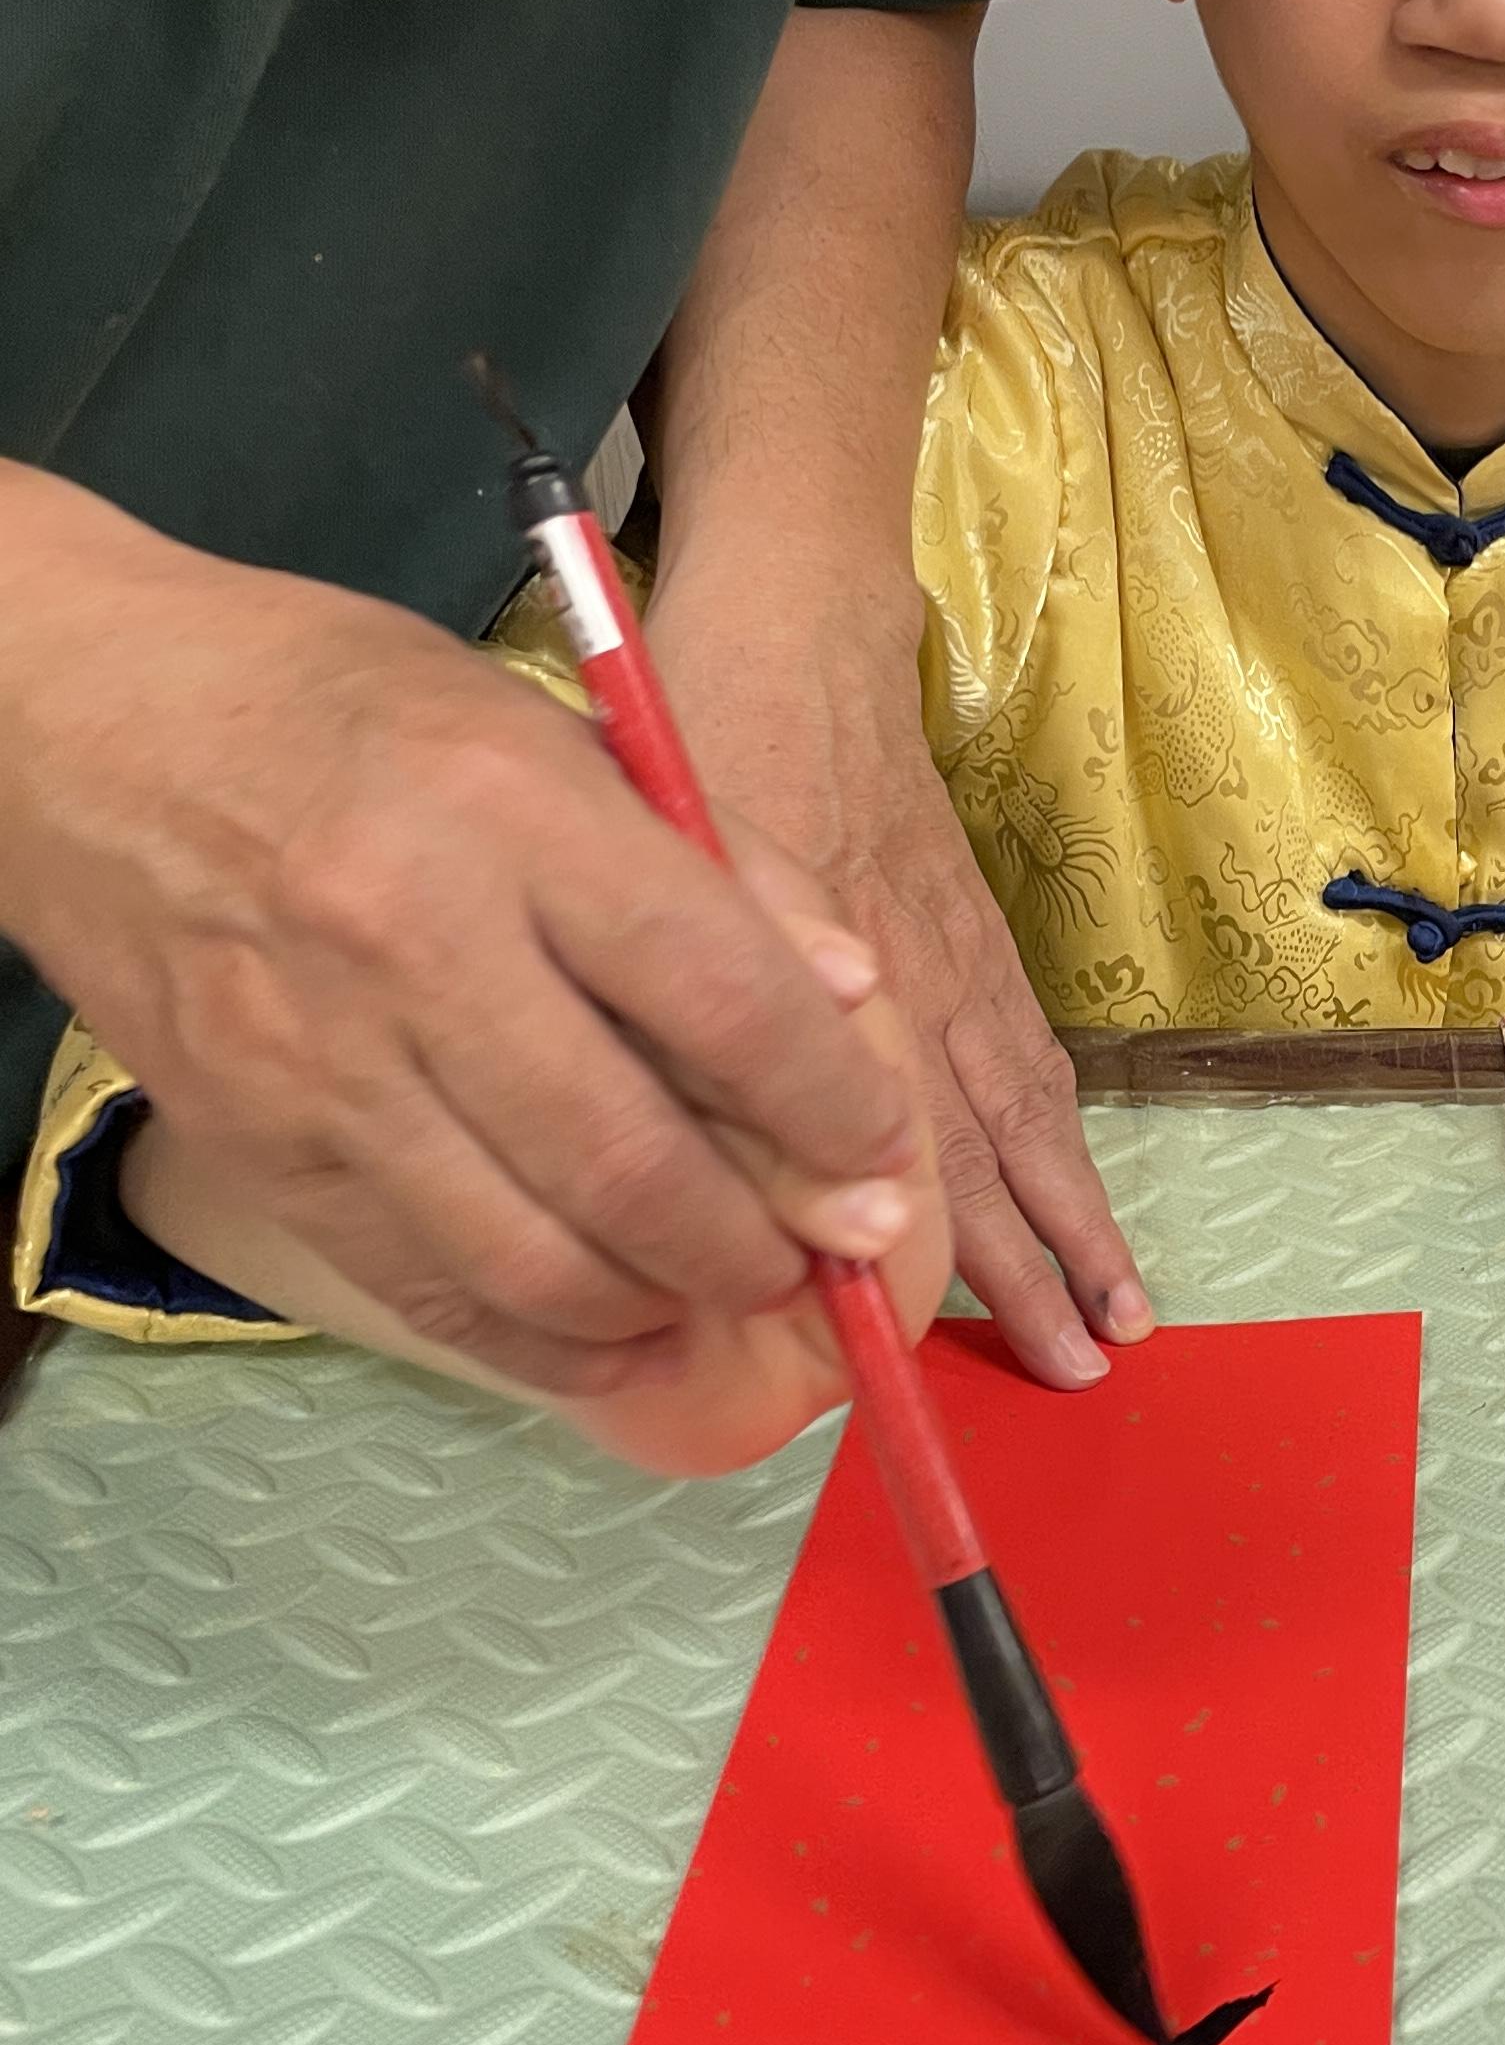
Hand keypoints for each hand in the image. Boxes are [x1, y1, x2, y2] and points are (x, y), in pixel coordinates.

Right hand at [0, 473, 921, 1397]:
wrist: (76, 720)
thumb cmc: (338, 705)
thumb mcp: (547, 726)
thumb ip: (711, 865)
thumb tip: (847, 1000)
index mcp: (508, 813)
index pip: (718, 993)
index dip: (830, 1103)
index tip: (885, 1155)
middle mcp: (412, 943)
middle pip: (634, 1161)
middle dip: (762, 1244)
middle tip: (824, 1258)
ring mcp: (322, 1063)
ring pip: (536, 1258)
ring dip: (663, 1306)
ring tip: (722, 1290)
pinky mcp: (260, 1145)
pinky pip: (429, 1289)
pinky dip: (541, 1339)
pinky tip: (610, 1328)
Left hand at [645, 575, 1151, 1386]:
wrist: (800, 632)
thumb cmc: (705, 744)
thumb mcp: (667, 861)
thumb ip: (683, 984)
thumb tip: (673, 1127)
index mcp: (830, 971)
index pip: (888, 1131)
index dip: (917, 1240)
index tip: (931, 1335)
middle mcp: (910, 983)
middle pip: (983, 1144)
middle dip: (1033, 1266)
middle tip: (1075, 1365)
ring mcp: (959, 961)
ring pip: (1027, 1114)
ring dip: (1076, 1223)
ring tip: (1119, 1315)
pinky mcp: (979, 936)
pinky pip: (1031, 1057)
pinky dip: (1064, 1145)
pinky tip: (1084, 1205)